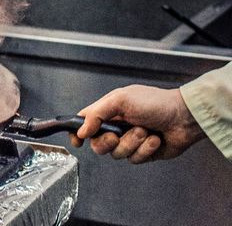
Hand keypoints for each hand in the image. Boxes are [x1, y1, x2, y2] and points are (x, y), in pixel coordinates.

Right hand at [69, 85, 204, 163]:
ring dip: (132, 143)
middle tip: (117, 136)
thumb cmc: (154, 102)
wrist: (183, 117)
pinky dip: (145, 150)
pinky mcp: (142, 153)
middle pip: (98, 143)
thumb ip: (96, 114)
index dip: (77, 132)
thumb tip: (81, 130)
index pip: (85, 121)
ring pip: (117, 154)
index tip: (77, 141)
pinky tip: (154, 139)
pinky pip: (134, 160)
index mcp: (108, 110)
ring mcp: (129, 140)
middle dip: (107, 142)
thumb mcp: (120, 100)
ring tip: (145, 131)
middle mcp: (116, 126)